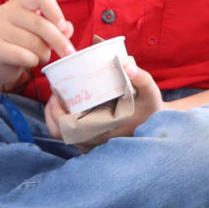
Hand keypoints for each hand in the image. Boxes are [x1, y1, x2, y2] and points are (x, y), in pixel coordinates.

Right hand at [0, 0, 76, 91]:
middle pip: (40, 24)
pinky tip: (30, 61)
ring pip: (35, 43)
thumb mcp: (38, 31)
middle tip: (69, 52)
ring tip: (41, 56)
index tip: (63, 27)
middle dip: (59, 41)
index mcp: (19, 2)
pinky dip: (34, 61)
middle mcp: (6, 11)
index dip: (55, 11)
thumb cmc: (20, 42)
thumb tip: (68, 29)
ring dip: (45, 54)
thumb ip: (55, 27)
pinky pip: (25, 56)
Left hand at [47, 61, 163, 149]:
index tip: (57, 94)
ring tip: (59, 99)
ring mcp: (94, 145)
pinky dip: (63, 123)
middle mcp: (96, 141)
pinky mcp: (94, 145)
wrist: (157, 124)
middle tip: (56, 93)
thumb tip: (124, 62)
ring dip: (56, 117)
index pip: (68, 128)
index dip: (56, 112)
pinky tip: (68, 108)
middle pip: (59, 131)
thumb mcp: (150, 91)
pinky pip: (70, 137)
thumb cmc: (151, 108)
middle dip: (52, 111)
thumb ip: (140, 76)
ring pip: (63, 135)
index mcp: (104, 130)